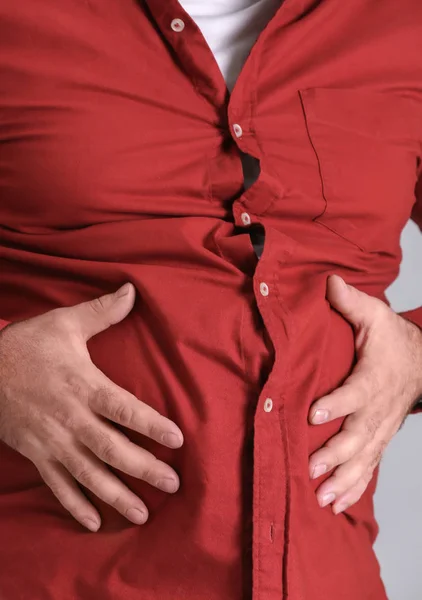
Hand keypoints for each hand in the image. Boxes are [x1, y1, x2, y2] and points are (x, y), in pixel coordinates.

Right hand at [0, 283, 183, 530]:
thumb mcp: (64, 323)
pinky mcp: (36, 453)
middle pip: (112, 448)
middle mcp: (71, 418)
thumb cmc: (27, 345)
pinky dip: (75, 505)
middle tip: (173, 484)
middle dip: (144, 468)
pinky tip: (94, 523)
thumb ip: (102, 312)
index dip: (152, 425)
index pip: (125, 409)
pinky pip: (57, 484)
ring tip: (143, 513)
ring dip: (117, 495)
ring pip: (88, 474)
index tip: (178, 440)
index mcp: (84, 385)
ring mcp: (52, 441)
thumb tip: (132, 291)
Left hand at [308, 275, 421, 514]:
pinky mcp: (378, 440)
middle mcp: (377, 409)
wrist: (420, 364)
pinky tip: (335, 505)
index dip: (336, 404)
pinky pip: (368, 467)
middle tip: (312, 466)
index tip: (314, 414)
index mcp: (373, 378)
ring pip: (363, 458)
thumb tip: (329, 282)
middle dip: (336, 452)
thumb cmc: (392, 340)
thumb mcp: (374, 316)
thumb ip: (351, 303)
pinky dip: (354, 488)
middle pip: (358, 434)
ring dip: (343, 478)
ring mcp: (380, 429)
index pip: (355, 393)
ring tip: (321, 497)